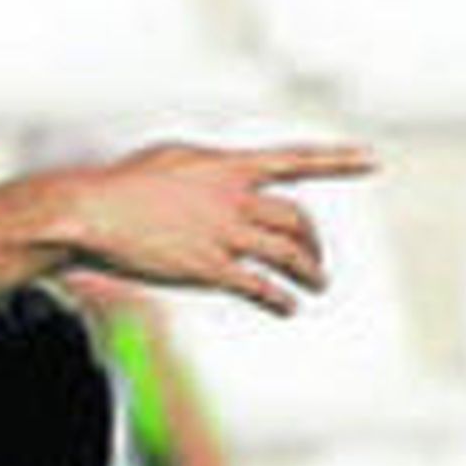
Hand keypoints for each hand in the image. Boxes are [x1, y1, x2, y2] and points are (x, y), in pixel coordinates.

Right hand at [72, 138, 374, 315]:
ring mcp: (225, 234)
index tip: (372, 161)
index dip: (339, 161)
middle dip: (315, 242)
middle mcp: (236, 198)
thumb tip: (228, 174)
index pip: (297, 160)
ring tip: (318, 286)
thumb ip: (212, 167)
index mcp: (231, 165)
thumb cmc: (124, 184)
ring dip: (310, 273)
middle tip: (318, 260)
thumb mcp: (175, 158)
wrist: (93, 212)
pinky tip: (288, 308)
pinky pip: (259, 287)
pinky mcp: (209, 269)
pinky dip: (280, 299)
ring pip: (288, 255)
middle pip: (297, 219)